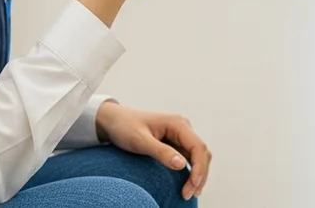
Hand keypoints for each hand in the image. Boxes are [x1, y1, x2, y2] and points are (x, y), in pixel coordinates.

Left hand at [96, 101, 210, 199]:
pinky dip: (191, 171)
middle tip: (188, 195)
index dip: (199, 168)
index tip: (192, 186)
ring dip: (197, 174)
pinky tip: (187, 184)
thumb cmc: (125, 127)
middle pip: (201, 153)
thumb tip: (182, 165)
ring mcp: (179, 136)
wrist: (113, 121)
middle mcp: (182, 128)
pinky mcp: (174, 143)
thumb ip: (161, 152)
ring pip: (197, 157)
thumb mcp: (140, 141)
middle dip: (199, 175)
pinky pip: (189, 158)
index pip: (198, 147)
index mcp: (177, 124)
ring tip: (189, 193)